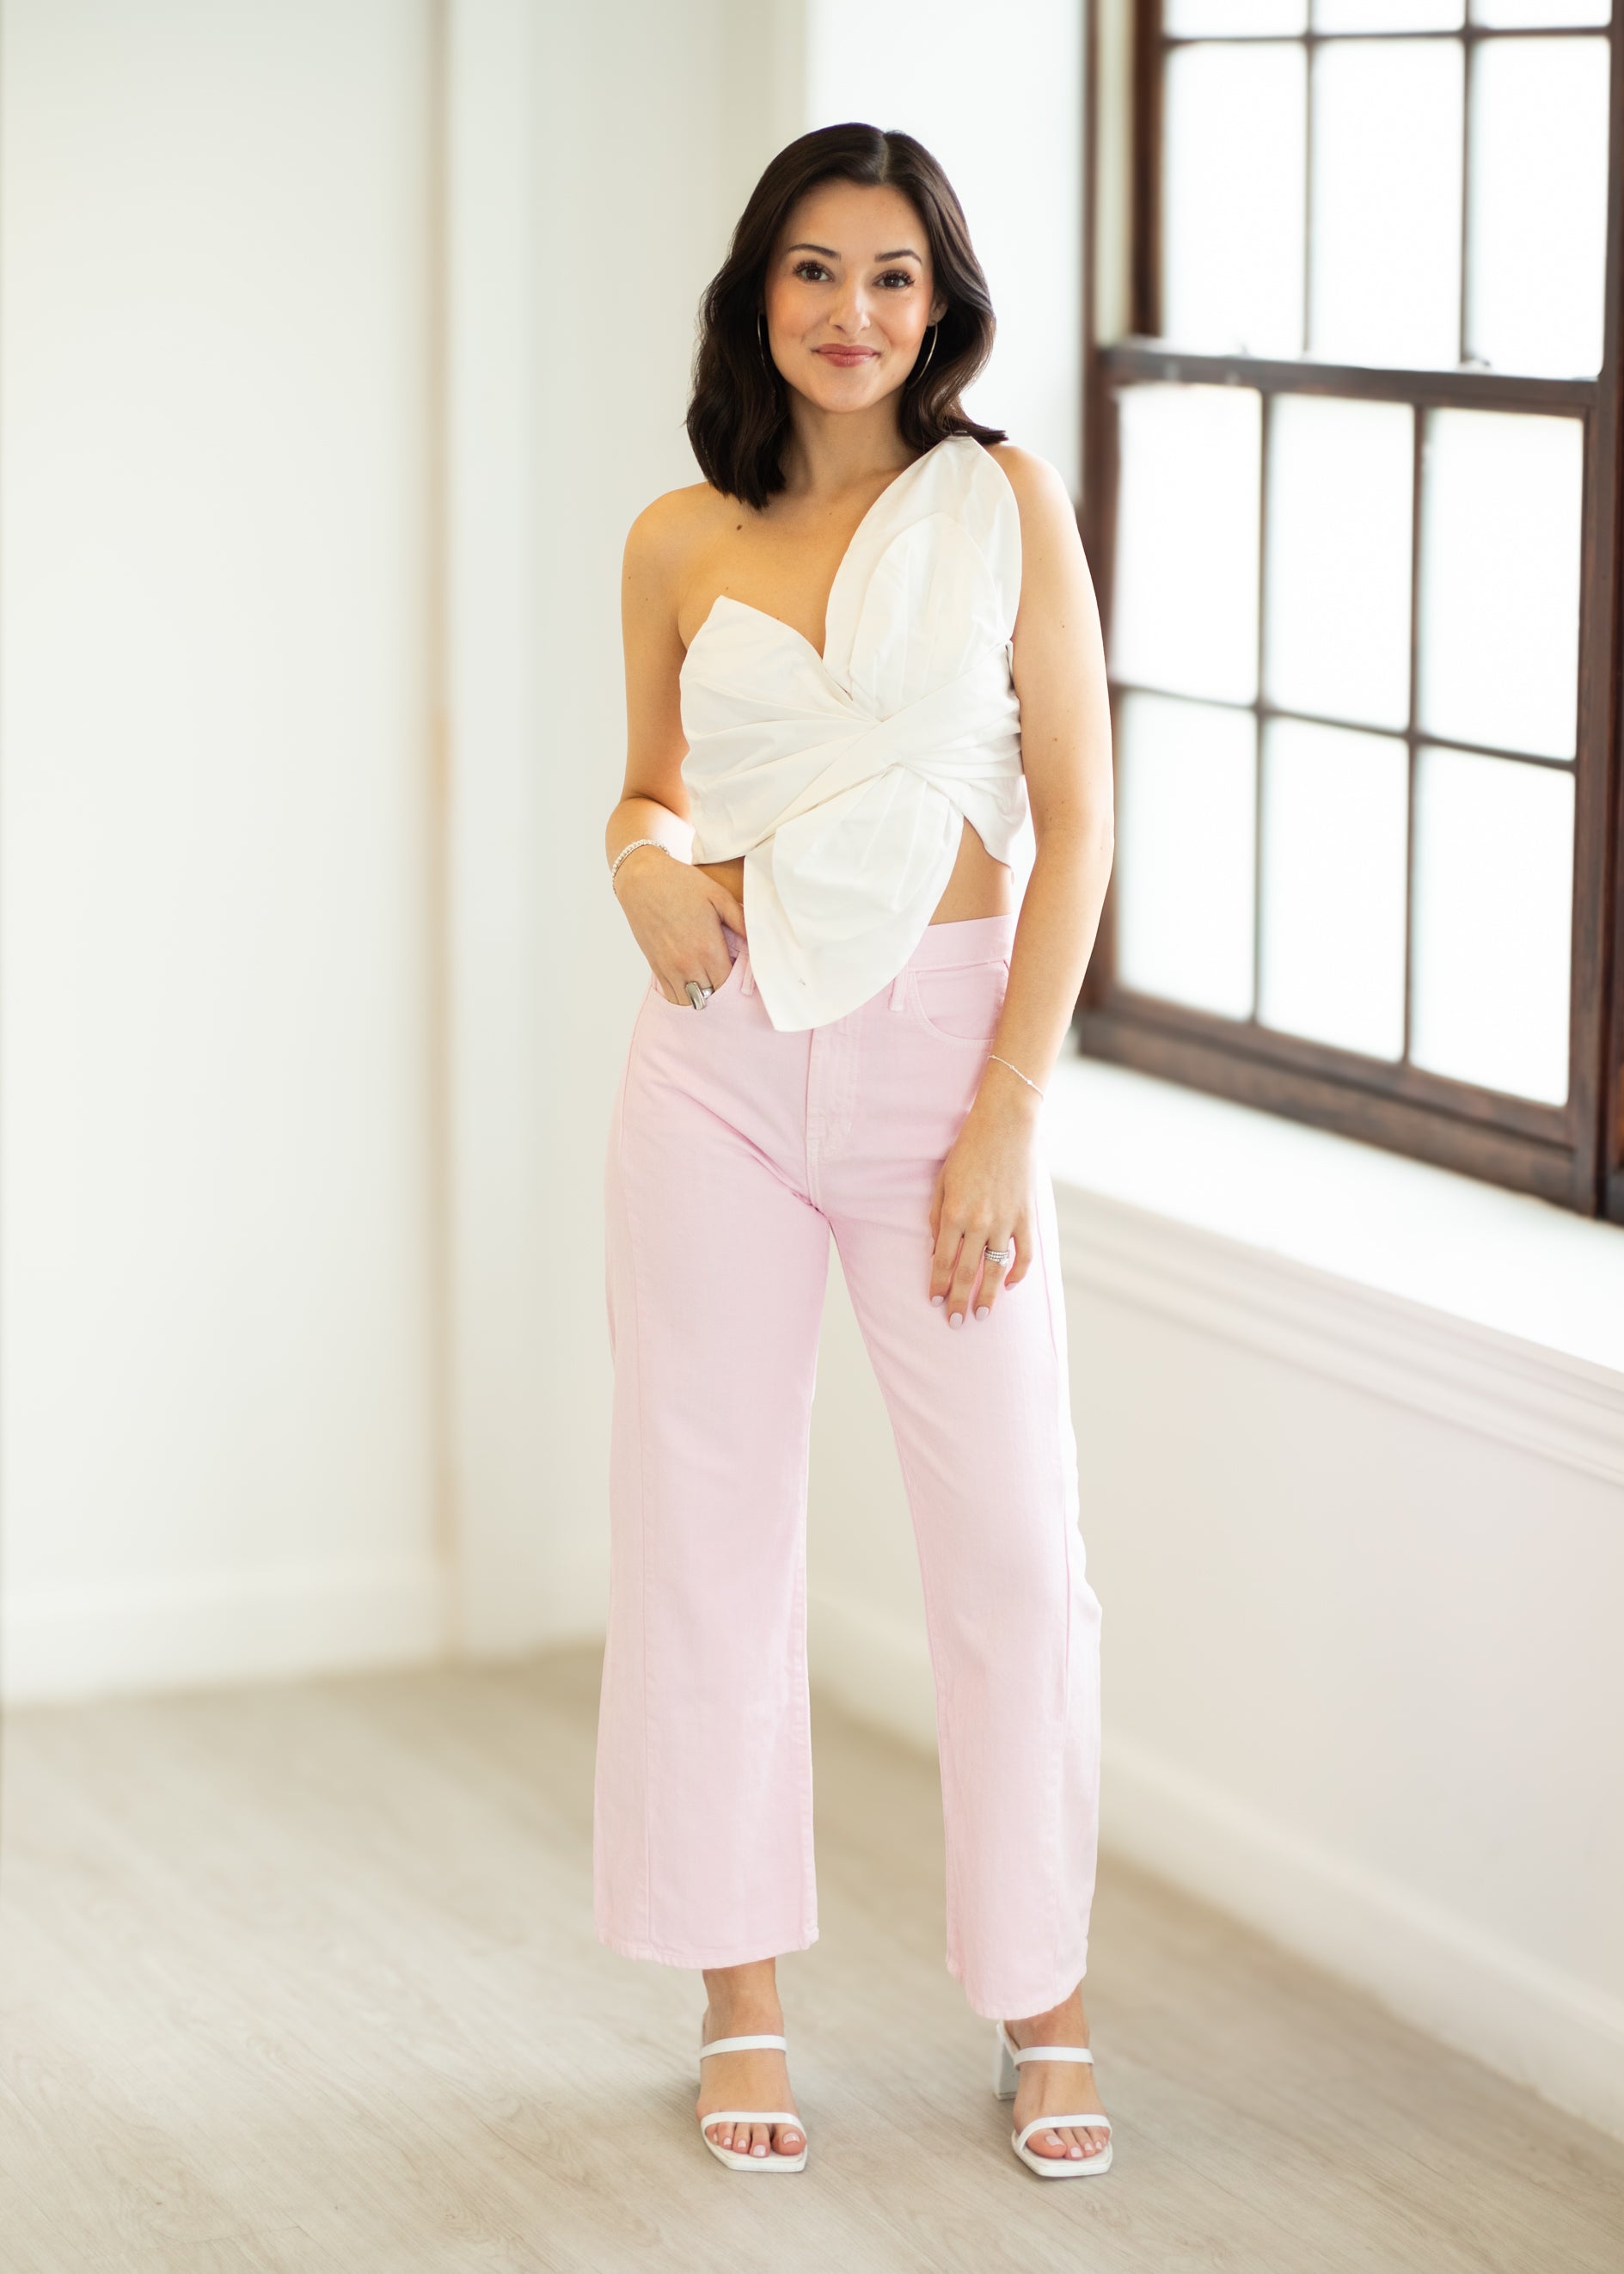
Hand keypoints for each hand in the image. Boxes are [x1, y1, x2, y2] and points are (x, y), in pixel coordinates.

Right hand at [614, 846, 745, 1003]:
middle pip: (713, 997)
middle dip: (724, 992)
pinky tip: (694, 983)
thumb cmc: (682, 884)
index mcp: (707, 948)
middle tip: (730, 978)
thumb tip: (761, 941)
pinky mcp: (656, 968)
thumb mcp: (719, 896)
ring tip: (712, 982)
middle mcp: (688, 964)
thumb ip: (741, 922)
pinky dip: (686, 996)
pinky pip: (673, 997)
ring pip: (692, 1002)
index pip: (730, 985)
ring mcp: (669, 968)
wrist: (642, 880)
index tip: (743, 973)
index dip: (739, 983)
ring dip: (705, 997)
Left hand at [927, 1083, 1040, 1324]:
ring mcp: (1006, 1221)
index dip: (939, 1285)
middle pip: (967, 1272)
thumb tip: (938, 1251)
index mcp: (954, 1214)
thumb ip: (937, 1217)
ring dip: (988, 1295)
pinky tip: (1008, 1284)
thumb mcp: (942, 1181)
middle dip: (959, 1301)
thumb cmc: (967, 1150)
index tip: (935, 1303)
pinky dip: (1017, 1272)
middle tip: (955, 1323)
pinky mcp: (1026, 1217)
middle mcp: (980, 1223)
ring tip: (982, 1315)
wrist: (1005, 1125)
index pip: (944, 1261)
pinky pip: (1023, 1253)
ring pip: (995, 1269)